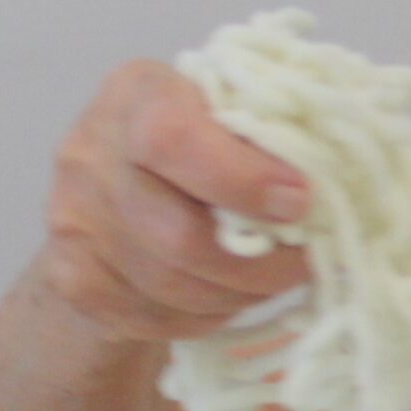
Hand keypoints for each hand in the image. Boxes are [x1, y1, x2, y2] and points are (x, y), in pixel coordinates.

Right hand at [41, 60, 312, 341]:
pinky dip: (209, 313)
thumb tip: (337, 184)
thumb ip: (271, 138)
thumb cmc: (201, 149)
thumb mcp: (231, 120)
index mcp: (138, 94)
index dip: (243, 181)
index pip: (173, 139)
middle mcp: (89, 153)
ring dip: (241, 292)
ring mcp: (72, 220)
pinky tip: (225, 292)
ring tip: (270, 276)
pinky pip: (159, 316)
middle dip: (261, 262)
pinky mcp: (74, 280)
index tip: (301, 202)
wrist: (115, 204)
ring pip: (175, 288)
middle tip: (305, 261)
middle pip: (181, 236)